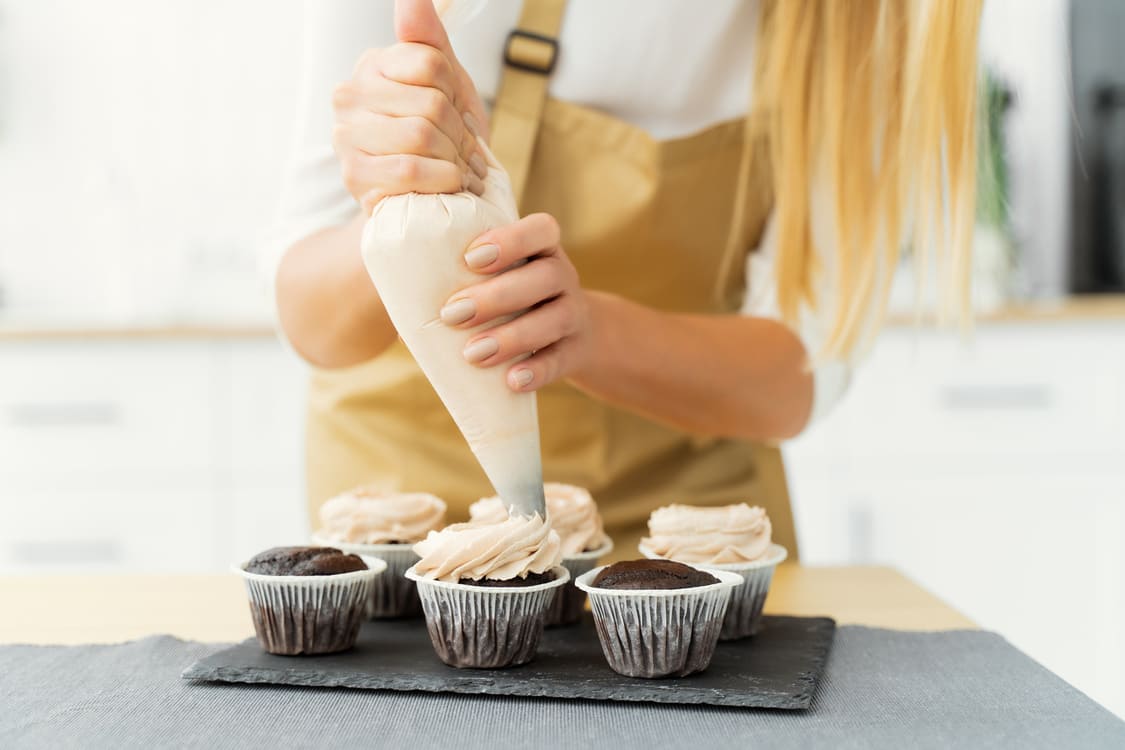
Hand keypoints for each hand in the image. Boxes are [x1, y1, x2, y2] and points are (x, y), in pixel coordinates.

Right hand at [333, 0, 489, 213]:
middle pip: (432, 104)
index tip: (457, 112)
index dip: (457, 94)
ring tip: (459, 169)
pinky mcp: (354, 176)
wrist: (425, 197)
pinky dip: (442, 180)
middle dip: (460, 134)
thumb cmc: (437, 138)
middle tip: (465, 150)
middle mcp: (349, 95)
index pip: (432, 63)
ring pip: (421, 136)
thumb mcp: (445, 86)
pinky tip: (448, 185)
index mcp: (373, 65)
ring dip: (454, 160)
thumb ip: (431, 41)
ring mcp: (346, 136)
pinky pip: (411, 169)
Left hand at [438, 214, 595, 391]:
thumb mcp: (497, 275)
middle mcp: (563, 276)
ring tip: (473, 355)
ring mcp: (574, 314)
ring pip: (554, 319)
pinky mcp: (576, 351)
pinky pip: (561, 359)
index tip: (470, 258)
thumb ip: (456, 267)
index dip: (511, 240)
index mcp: (541, 248)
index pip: (541, 229)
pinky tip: (512, 380)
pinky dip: (538, 370)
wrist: (572, 337)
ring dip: (512, 337)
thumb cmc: (512, 299)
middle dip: (497, 296)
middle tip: (452, 315)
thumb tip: (387, 258)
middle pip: (545, 275)